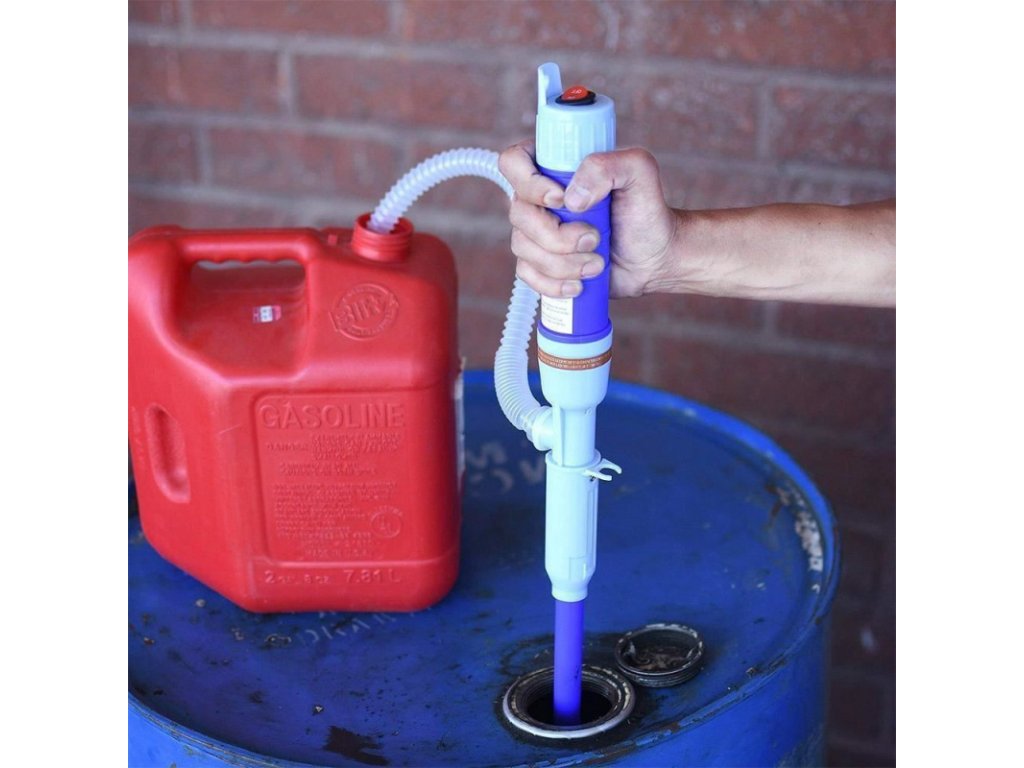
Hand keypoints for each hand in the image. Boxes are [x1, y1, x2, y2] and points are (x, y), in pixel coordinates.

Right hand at [498, 141, 679, 298]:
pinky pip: (527, 276)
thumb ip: (607, 166)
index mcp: (553, 167)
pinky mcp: (540, 264)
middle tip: (595, 238)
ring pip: (523, 248)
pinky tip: (579, 284)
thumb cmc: (646, 210)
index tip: (561, 201)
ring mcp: (536, 233)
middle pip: (519, 214)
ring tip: (597, 264)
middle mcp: (538, 199)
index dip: (530, 183)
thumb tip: (571, 198)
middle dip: (557, 235)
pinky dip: (554, 284)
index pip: (514, 162)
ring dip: (563, 262)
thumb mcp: (638, 172)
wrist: (654, 257)